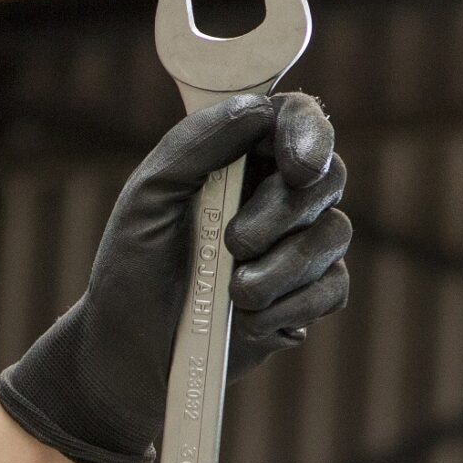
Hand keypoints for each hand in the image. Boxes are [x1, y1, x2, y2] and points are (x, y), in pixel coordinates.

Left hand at [0, 91, 352, 462]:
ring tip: (232, 292)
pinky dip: (289, 306)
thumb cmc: (133, 267)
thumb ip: (195, 145)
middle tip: (232, 243)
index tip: (295, 166)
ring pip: (334, 235)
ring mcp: (300, 245)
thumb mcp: (148, 198)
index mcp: (243, 157)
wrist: (129, 352)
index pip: (298, 120)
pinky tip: (248, 320)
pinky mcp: (309, 296)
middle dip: (282, 213)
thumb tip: (256, 109)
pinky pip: (332, 288)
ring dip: (280, 268)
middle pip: (327, 177)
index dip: (308, 134)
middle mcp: (280, 194)